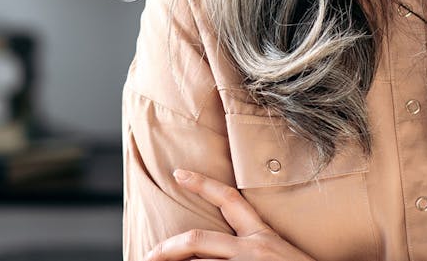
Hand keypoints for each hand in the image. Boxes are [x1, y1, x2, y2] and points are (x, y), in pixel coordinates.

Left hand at [143, 169, 315, 260]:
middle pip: (198, 238)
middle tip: (148, 255)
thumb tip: (222, 250)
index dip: (202, 183)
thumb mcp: (278, 253)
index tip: (178, 173)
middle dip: (167, 247)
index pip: (229, 198)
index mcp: (262, 235)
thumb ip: (254, 245)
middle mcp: (253, 248)